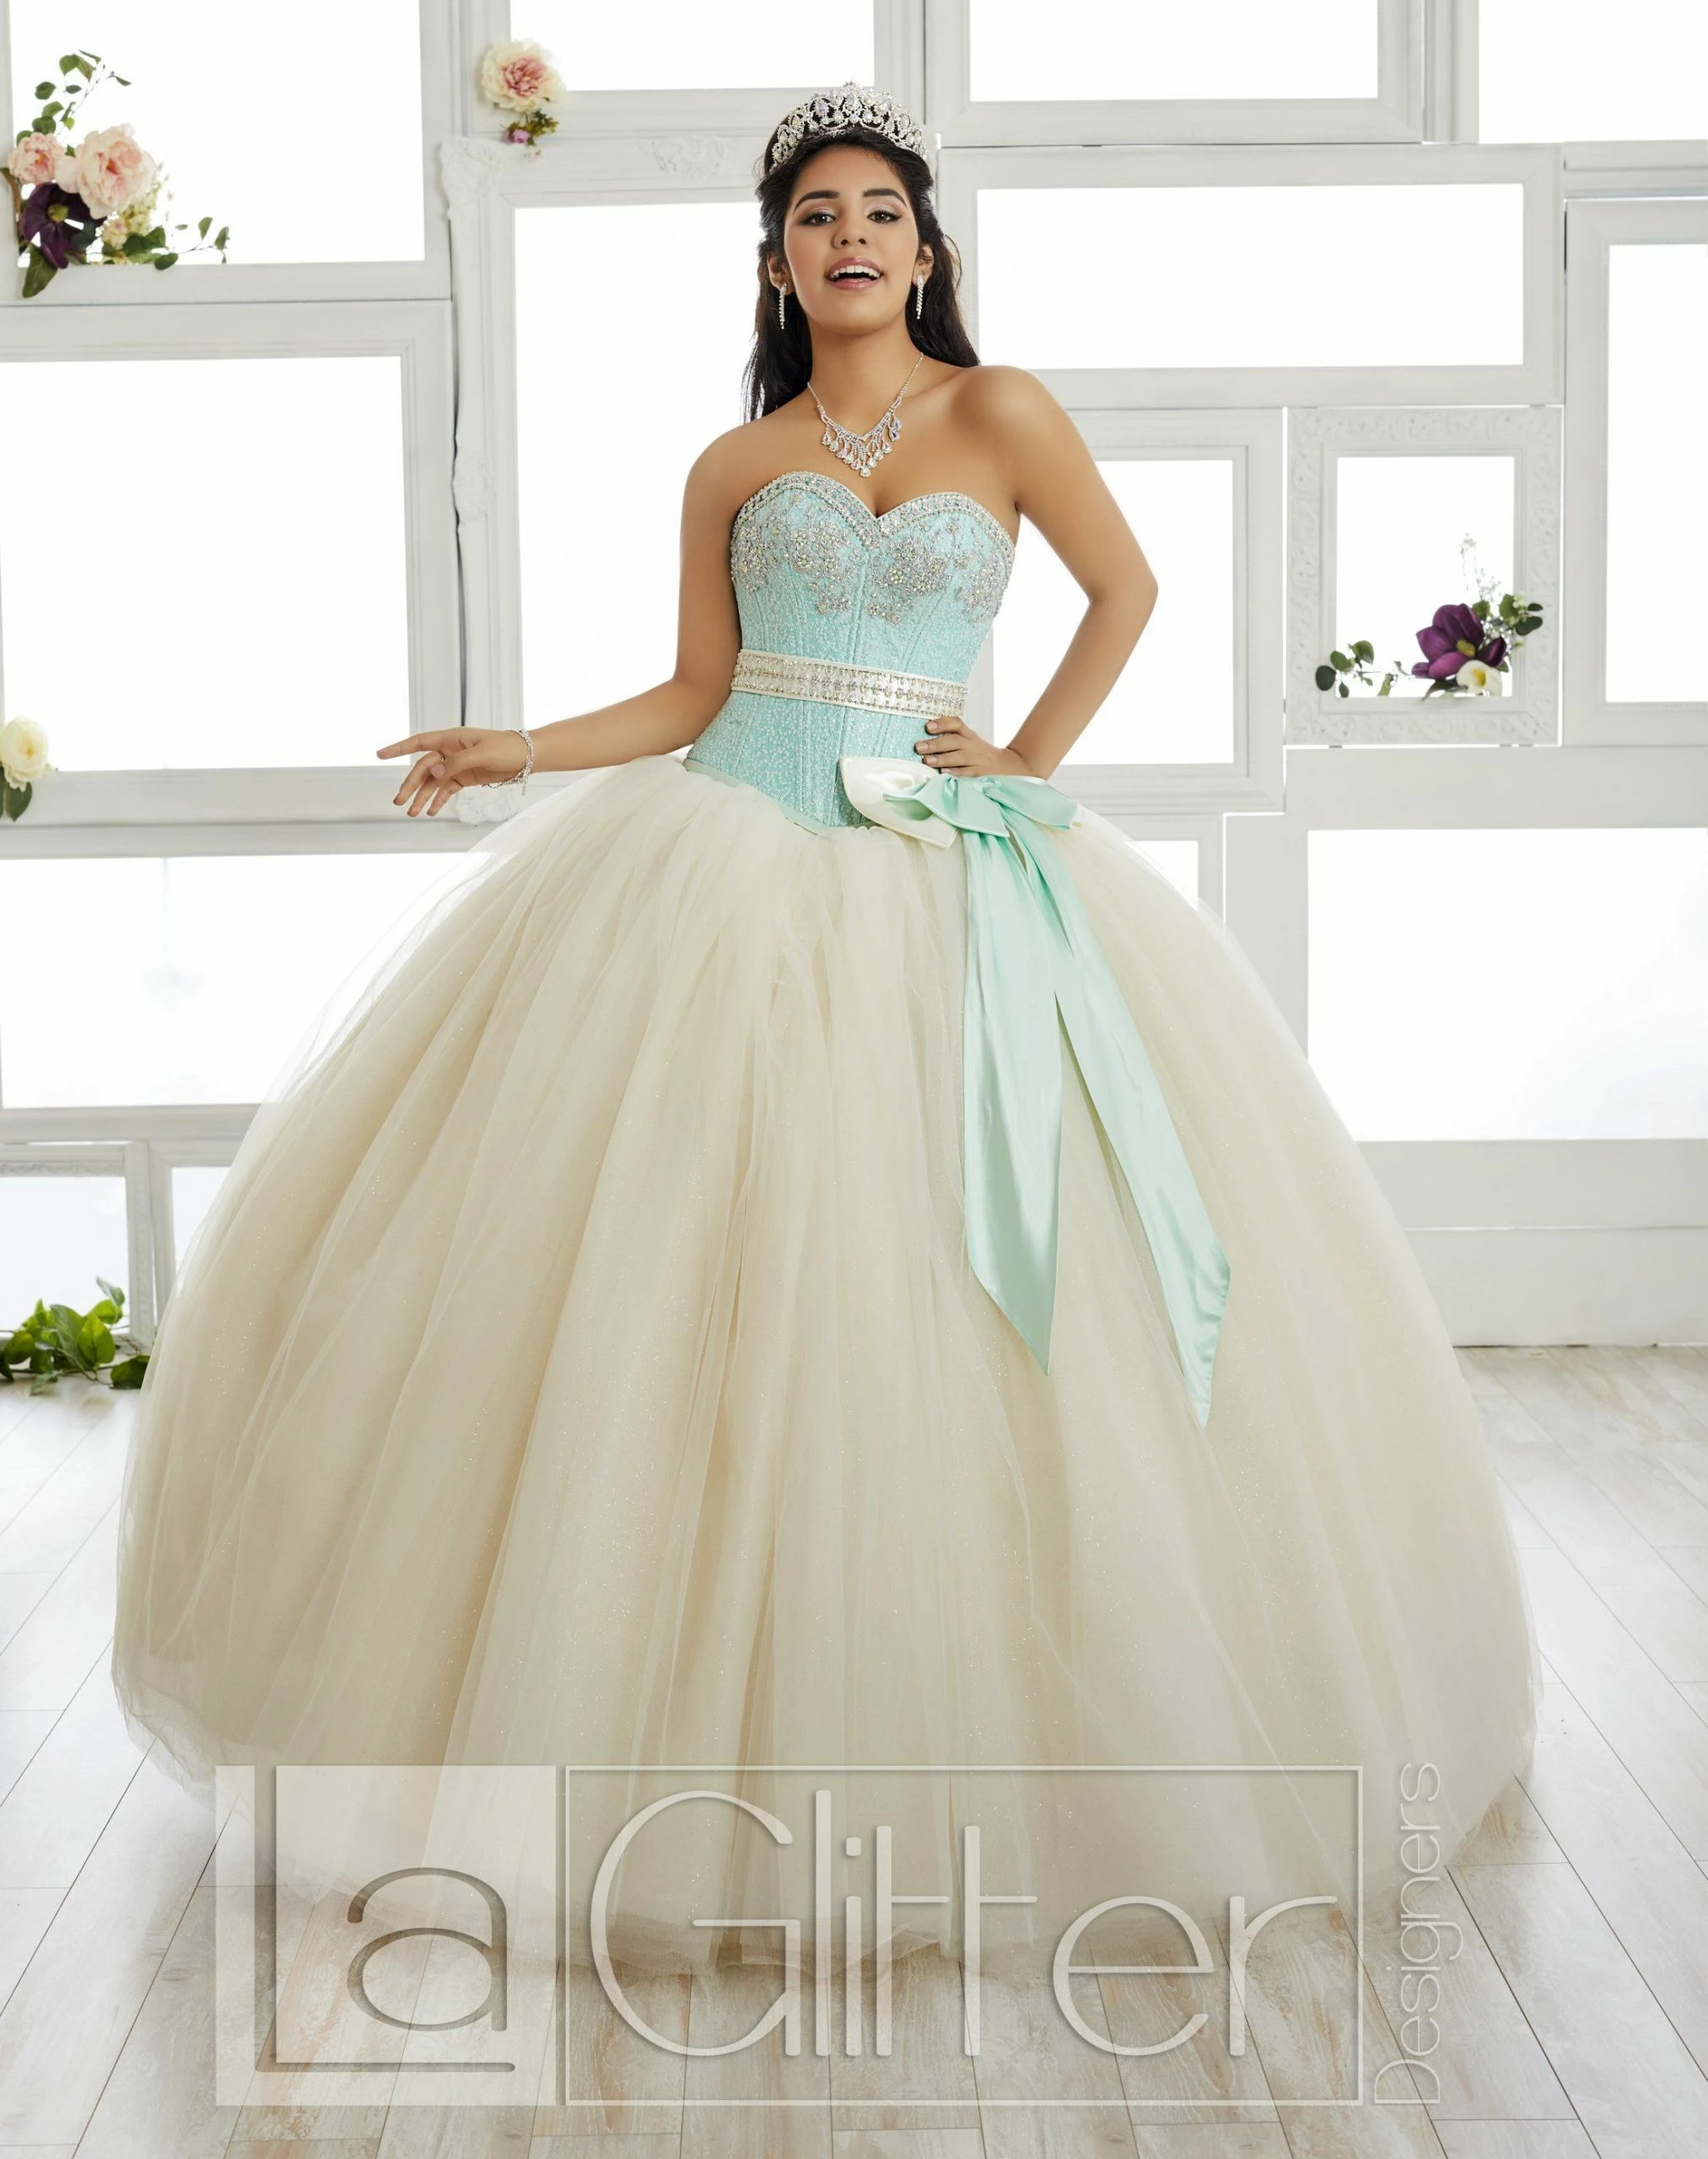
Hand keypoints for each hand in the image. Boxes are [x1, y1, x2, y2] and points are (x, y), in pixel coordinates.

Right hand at [377, 728, 526, 816]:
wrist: (527, 757)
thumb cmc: (506, 748)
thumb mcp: (482, 753)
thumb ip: (457, 763)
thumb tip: (434, 772)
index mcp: (451, 739)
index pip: (419, 742)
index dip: (398, 748)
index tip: (380, 755)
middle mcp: (450, 751)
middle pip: (424, 769)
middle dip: (410, 785)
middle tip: (398, 802)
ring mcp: (457, 766)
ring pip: (434, 782)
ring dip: (422, 797)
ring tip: (412, 813)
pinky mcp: (465, 778)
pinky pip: (447, 790)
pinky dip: (439, 800)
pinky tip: (431, 812)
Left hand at [913, 717, 1031, 776]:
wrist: (1008, 766)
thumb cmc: (981, 754)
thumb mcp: (970, 742)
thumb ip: (952, 740)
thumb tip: (924, 742)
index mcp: (970, 736)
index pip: (957, 724)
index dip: (943, 723)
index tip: (927, 726)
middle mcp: (974, 745)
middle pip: (955, 741)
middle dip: (936, 744)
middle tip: (919, 747)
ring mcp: (978, 759)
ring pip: (961, 756)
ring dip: (943, 759)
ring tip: (927, 761)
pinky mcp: (981, 773)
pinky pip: (968, 772)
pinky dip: (956, 772)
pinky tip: (944, 773)